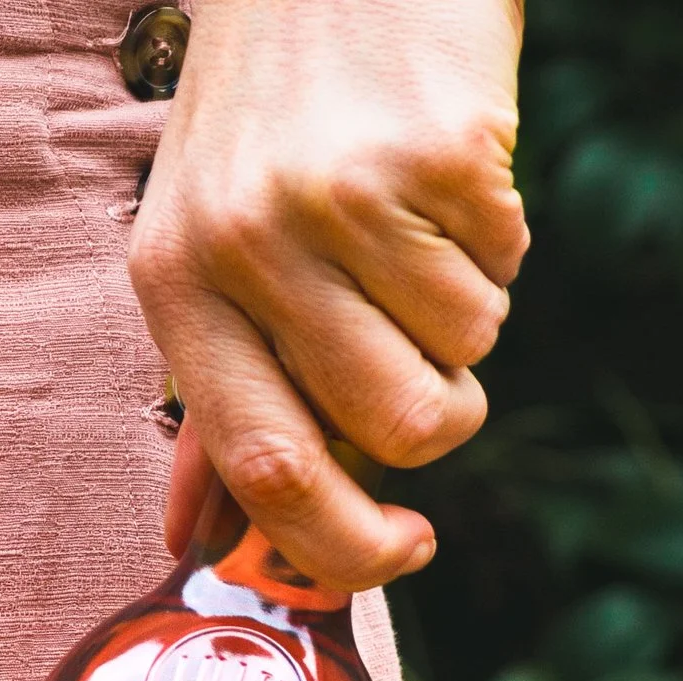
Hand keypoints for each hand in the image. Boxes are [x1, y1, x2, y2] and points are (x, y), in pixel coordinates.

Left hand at [129, 0, 528, 586]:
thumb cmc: (265, 122)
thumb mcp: (204, 247)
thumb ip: (214, 397)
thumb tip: (203, 539)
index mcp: (176, 285)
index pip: (266, 466)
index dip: (342, 544)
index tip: (396, 556)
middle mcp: (249, 244)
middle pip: (392, 427)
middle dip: (440, 423)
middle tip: (437, 373)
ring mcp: (344, 195)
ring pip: (463, 351)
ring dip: (467, 316)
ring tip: (420, 236)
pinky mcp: (437, 148)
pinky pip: (506, 263)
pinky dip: (497, 240)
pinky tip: (448, 178)